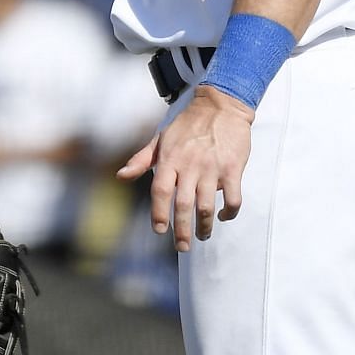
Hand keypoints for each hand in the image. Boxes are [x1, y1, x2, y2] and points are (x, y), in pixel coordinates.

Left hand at [117, 84, 253, 250]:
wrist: (220, 106)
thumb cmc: (187, 125)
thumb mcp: (160, 139)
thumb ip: (141, 159)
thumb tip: (120, 176)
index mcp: (169, 159)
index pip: (160, 191)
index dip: (158, 213)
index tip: (159, 230)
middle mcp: (189, 166)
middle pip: (183, 204)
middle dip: (181, 229)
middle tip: (181, 247)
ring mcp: (212, 168)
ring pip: (207, 205)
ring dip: (204, 226)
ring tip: (201, 236)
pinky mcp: (233, 168)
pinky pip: (233, 198)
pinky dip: (229, 212)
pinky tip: (223, 217)